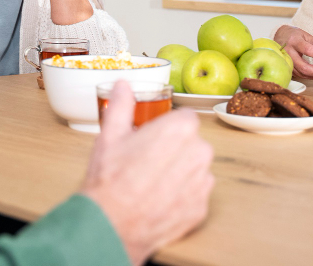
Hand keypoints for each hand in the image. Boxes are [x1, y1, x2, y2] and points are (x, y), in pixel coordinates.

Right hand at [81, 81, 213, 265]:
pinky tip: (158, 200)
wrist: (110, 226)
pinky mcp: (201, 208)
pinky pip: (194, 194)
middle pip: (191, 143)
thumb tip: (123, 85)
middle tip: (146, 161)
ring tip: (150, 183)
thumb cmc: (110, 180)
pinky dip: (181, 196)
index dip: (166, 127)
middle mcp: (199, 153)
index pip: (184, 118)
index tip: (152, 137)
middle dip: (173, 149)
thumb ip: (122, 105)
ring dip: (179, 172)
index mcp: (180, 129)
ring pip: (194, 169)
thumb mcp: (111, 135)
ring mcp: (202, 183)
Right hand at [275, 25, 312, 78]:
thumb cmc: (293, 35)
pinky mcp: (287, 67)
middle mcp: (288, 52)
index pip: (308, 50)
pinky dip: (309, 76)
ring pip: (301, 73)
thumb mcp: (305, 35)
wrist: (279, 36)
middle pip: (303, 66)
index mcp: (294, 41)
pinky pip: (299, 75)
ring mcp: (286, 61)